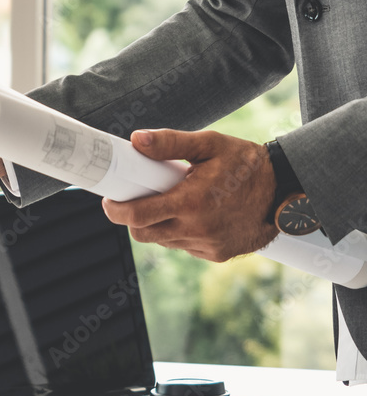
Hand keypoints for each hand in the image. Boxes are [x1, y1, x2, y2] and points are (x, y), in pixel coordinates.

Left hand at [101, 129, 278, 261]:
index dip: (116, 210)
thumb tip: (137, 140)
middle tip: (138, 198)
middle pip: (142, 234)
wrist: (286, 192)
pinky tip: (195, 215)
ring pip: (162, 241)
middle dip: (134, 218)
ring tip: (175, 201)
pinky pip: (183, 247)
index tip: (109, 200)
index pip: (136, 216)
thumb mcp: (210, 145)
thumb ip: (171, 143)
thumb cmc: (246, 165)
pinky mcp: (215, 255)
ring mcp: (206, 245)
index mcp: (191, 202)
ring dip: (158, 224)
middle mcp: (196, 229)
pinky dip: (180, 233)